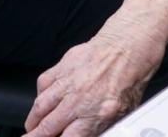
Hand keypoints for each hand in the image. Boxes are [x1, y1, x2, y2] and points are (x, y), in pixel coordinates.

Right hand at [22, 14, 165, 136]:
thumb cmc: (135, 71)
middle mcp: (80, 98)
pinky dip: (40, 93)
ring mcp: (70, 81)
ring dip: (34, 119)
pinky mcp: (65, 64)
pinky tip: (42, 99)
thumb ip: (105, 123)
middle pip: (48, 126)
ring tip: (32, 126)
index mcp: (98, 112)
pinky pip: (44, 83)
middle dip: (36, 136)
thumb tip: (95, 131)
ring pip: (41, 106)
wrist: (133, 41)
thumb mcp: (127, 107)